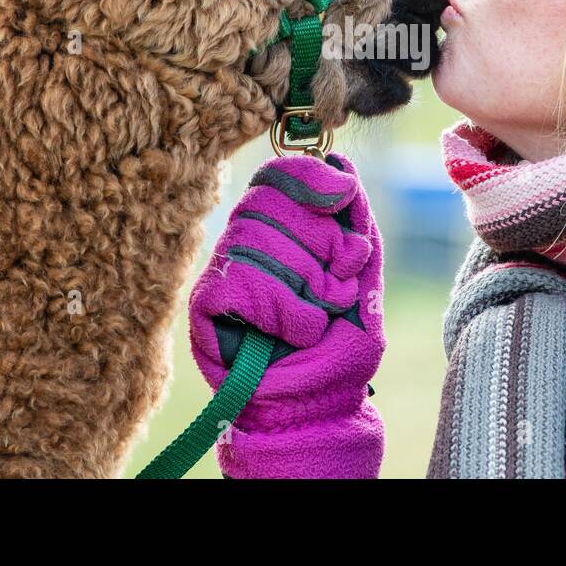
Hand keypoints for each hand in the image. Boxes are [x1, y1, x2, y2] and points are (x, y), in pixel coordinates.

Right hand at [188, 151, 384, 477]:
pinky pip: (244, 283)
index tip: (342, 197)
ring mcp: (220, 271)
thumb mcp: (360, 271)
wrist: (320, 402)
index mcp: (278, 226)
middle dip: (319, 244)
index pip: (276, 174)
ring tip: (322, 317)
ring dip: (309, 287)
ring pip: (258, 243)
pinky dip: (286, 312)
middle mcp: (243, 241)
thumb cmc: (341, 339)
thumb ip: (353, 217)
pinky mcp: (205, 305)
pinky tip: (297, 334)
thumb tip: (341, 164)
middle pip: (269, 204)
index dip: (308, 178)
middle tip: (338, 285)